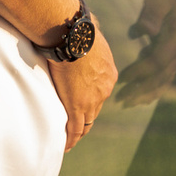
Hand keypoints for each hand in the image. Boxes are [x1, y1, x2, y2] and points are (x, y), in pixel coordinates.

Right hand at [45, 33, 116, 150]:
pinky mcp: (76, 106)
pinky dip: (71, 139)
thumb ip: (88, 42)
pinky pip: (75, 129)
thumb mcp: (90, 36)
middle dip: (87, 117)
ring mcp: (91, 100)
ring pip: (87, 123)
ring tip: (71, 140)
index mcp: (109, 74)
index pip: (100, 93)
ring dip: (79, 132)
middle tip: (77, 125)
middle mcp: (104, 90)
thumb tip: (81, 32)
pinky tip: (66, 146)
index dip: (93, 100)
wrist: (73, 36)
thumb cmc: (78, 30)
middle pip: (96, 110)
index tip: (85, 103)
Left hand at [113, 0, 175, 106]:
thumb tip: (146, 31)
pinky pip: (162, 73)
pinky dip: (150, 85)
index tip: (122, 79)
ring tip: (127, 102)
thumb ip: (152, 12)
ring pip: (162, 79)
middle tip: (121, 100)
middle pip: (161, 77)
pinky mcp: (170, 50)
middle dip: (141, 90)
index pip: (158, 62)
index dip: (140, 72)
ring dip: (145, 92)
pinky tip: (137, 93)